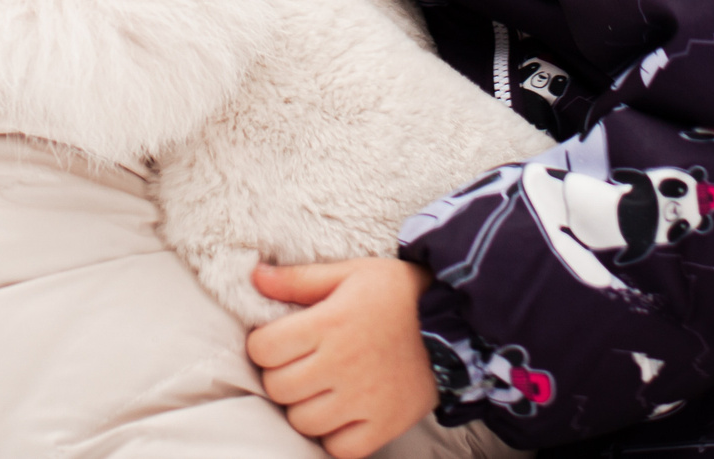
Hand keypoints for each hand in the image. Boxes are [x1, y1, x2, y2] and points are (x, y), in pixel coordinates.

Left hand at [247, 257, 439, 458]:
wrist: (457, 323)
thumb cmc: (401, 295)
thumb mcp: (352, 273)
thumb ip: (300, 279)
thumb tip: (256, 277)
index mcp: (329, 324)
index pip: (264, 349)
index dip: (263, 344)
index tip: (279, 340)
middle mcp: (342, 365)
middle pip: (277, 387)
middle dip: (280, 375)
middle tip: (299, 364)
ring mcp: (363, 400)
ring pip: (302, 421)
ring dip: (303, 407)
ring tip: (319, 389)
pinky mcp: (383, 425)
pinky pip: (338, 448)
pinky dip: (332, 437)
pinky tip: (340, 414)